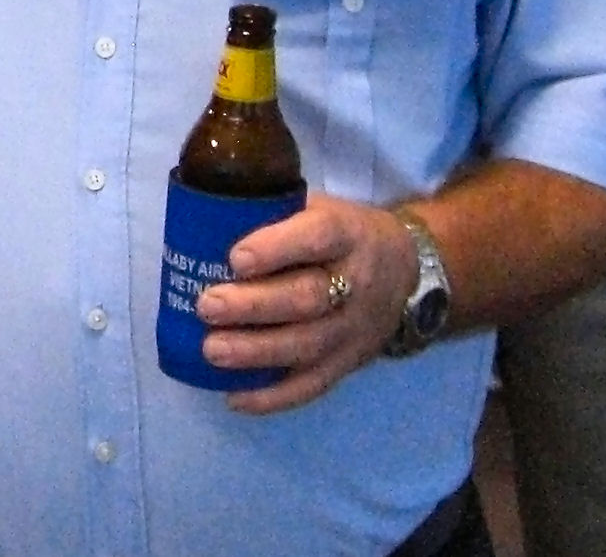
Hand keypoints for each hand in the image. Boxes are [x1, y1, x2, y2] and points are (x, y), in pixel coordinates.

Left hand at [192, 194, 417, 413]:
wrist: (405, 267)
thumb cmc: (340, 233)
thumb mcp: (317, 209)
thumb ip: (272, 214)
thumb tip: (201, 222)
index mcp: (346, 235)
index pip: (317, 238)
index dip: (276, 249)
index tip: (235, 259)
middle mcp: (356, 284)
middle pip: (308, 299)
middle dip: (254, 306)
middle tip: (207, 306)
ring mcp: (354, 329)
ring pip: (307, 346)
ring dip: (256, 352)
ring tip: (211, 351)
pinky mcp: (349, 363)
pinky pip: (313, 385)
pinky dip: (273, 397)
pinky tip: (235, 397)